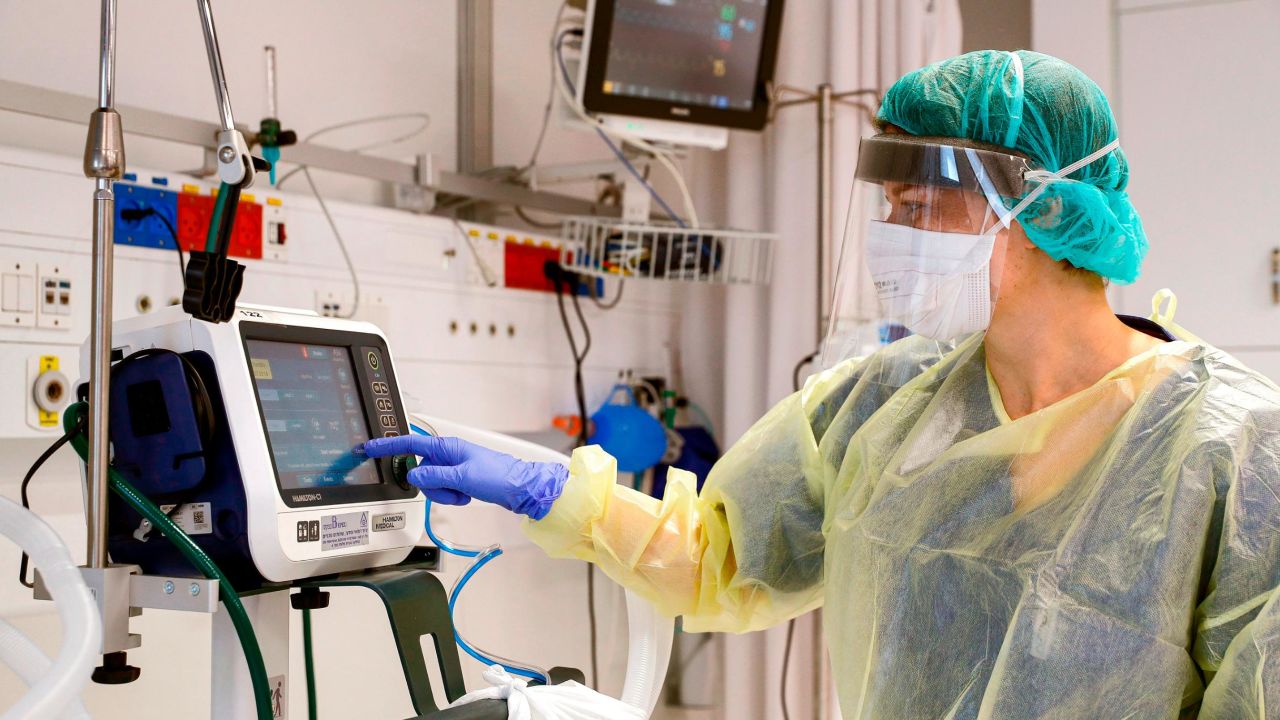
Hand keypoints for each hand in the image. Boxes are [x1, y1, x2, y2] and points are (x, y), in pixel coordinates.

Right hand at [363, 435, 568, 519]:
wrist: (522, 489)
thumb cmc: (499, 477)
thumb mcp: (464, 478)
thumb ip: (435, 477)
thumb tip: (413, 476)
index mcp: (448, 447)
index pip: (412, 445)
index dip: (390, 446)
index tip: (372, 447)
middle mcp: (449, 455)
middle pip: (421, 471)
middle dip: (433, 486)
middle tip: (453, 490)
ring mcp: (454, 468)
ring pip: (432, 484)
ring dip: (445, 494)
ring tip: (464, 493)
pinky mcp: (460, 479)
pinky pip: (444, 490)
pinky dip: (453, 496)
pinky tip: (468, 496)